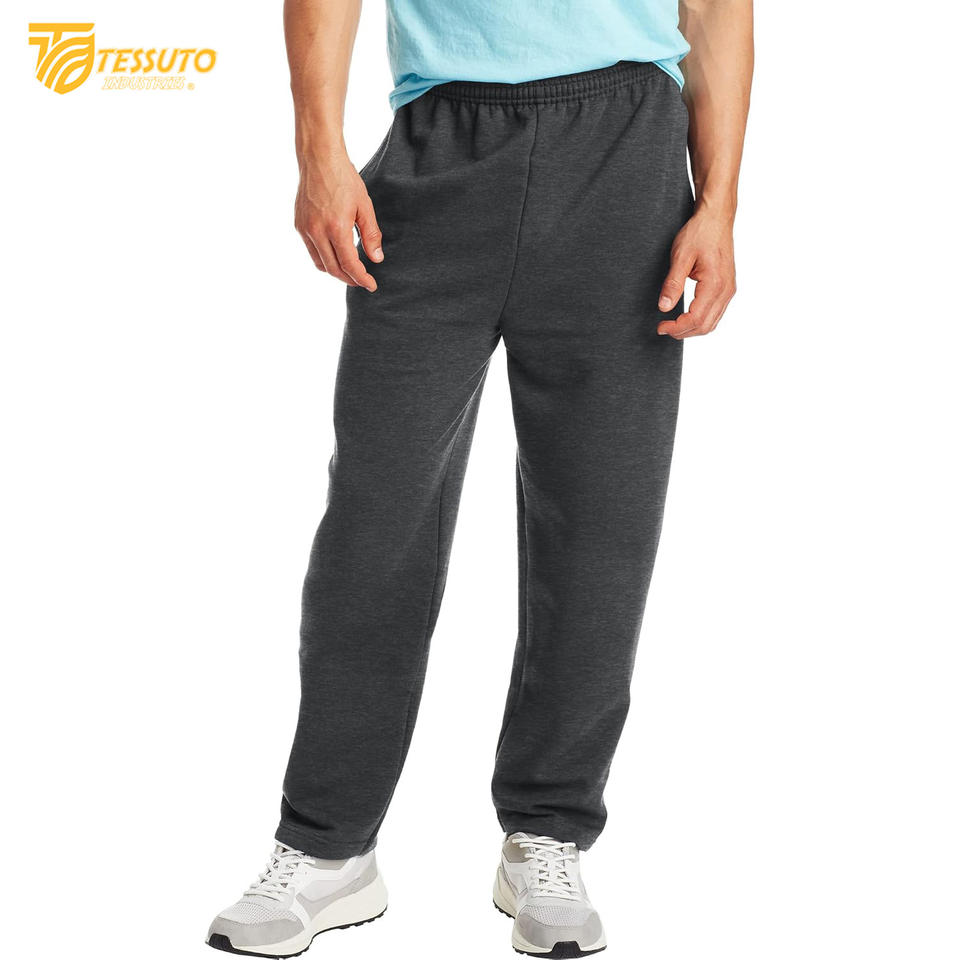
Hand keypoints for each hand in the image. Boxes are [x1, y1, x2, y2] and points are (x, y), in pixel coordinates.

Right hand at [294, 150, 382, 291]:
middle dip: (350, 279)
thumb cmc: (344, 179)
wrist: (319, 158)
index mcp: (336, 227)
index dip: (361, 279)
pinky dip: (324, 259)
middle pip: (334, 269)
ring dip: (336, 272)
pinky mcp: (299, 225)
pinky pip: (312, 251)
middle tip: (363, 281)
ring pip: (320, 264)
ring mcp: (305, 229)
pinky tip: (336, 256)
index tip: (372, 285)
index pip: (349, 264)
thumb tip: (376, 259)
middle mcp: (317, 231)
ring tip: (350, 272)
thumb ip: (371, 235)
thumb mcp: (364, 206)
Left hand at [657, 209, 735, 338]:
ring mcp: (728, 290)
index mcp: (715, 284)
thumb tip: (664, 308)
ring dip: (692, 329)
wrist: (717, 218)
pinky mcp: (727, 288)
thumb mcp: (681, 256)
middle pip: (705, 326)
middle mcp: (726, 290)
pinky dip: (700, 321)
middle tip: (663, 328)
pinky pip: (715, 313)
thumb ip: (672, 284)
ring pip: (712, 322)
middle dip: (683, 332)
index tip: (660, 327)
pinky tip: (686, 316)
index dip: (676, 327)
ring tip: (672, 325)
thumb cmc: (700, 233)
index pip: (695, 318)